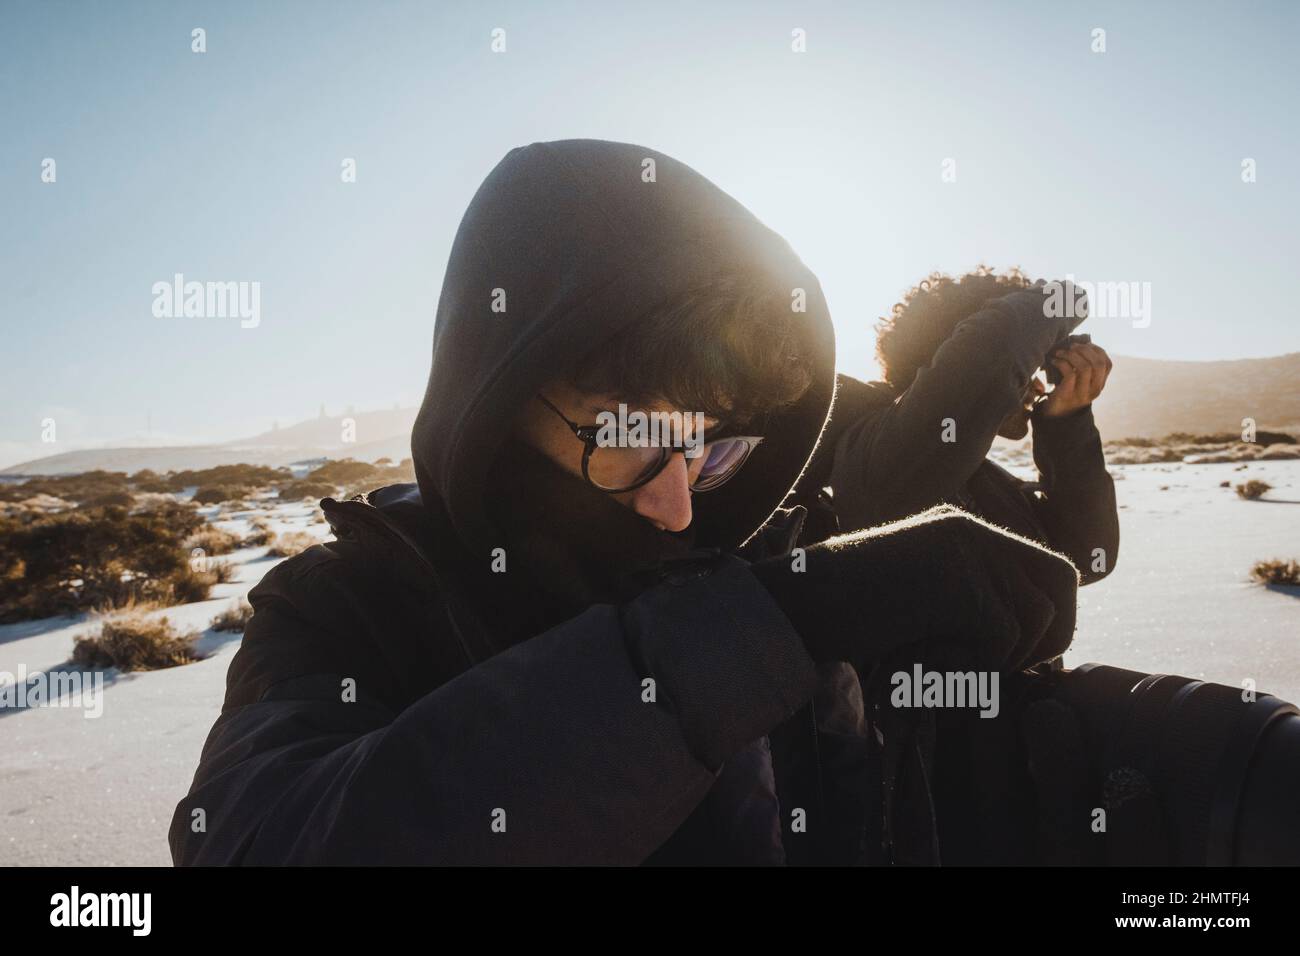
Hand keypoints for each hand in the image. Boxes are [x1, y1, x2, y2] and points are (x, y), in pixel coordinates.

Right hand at [750, 505, 1078, 674]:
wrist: (794, 605)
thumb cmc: (843, 613)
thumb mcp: (916, 594)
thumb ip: (969, 598)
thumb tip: (1032, 639)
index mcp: (961, 529)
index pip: (1046, 565)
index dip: (1053, 615)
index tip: (1022, 656)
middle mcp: (969, 530)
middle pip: (1060, 582)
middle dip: (1051, 637)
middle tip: (1010, 671)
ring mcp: (962, 552)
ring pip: (1034, 617)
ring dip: (1003, 661)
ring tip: (954, 673)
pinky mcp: (954, 582)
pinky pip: (1001, 638)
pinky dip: (976, 669)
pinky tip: (935, 671)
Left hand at [1042, 342, 1111, 416]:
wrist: (1054, 415)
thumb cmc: (1065, 391)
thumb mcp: (1079, 381)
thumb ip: (1084, 367)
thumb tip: (1080, 344)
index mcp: (1099, 385)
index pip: (1107, 364)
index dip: (1097, 350)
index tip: (1085, 343)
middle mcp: (1094, 390)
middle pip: (1098, 364)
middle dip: (1085, 350)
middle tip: (1071, 346)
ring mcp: (1082, 394)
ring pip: (1085, 367)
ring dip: (1072, 355)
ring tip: (1060, 352)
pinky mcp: (1068, 395)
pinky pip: (1070, 374)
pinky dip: (1062, 363)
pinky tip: (1054, 361)